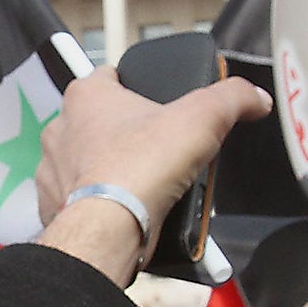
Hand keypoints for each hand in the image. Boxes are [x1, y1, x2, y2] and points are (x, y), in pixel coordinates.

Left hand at [35, 68, 269, 283]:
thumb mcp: (203, 118)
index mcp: (86, 96)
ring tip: (148, 185)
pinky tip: (128, 211)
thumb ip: (232, 99)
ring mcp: (52, 169)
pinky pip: (80, 201)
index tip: (160, 105)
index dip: (138, 88)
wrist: (109, 229)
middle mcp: (61, 128)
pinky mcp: (53, 206)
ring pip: (88, 162)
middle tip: (160, 150)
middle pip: (101, 122)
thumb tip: (255, 97)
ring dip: (112, 170)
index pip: (111, 76)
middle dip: (129, 135)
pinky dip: (102, 205)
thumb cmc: (140, 167)